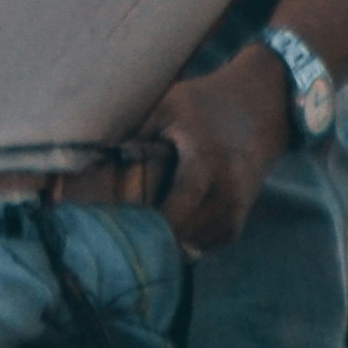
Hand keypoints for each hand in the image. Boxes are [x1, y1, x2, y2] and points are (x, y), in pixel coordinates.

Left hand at [140, 46, 294, 256]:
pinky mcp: (243, 212)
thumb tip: (88, 152)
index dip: (151, 223)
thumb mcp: (166, 104)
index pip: (180, 205)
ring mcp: (239, 204)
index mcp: (205, 160)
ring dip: (172, 244)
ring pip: (202, 242)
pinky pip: (214, 240)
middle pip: (189, 231)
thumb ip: (133, 129)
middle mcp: (228, 188)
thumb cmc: (203, 104)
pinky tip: (165, 237)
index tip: (119, 228)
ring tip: (138, 240)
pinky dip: (191, 242)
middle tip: (120, 240)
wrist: (260, 105)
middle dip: (155, 238)